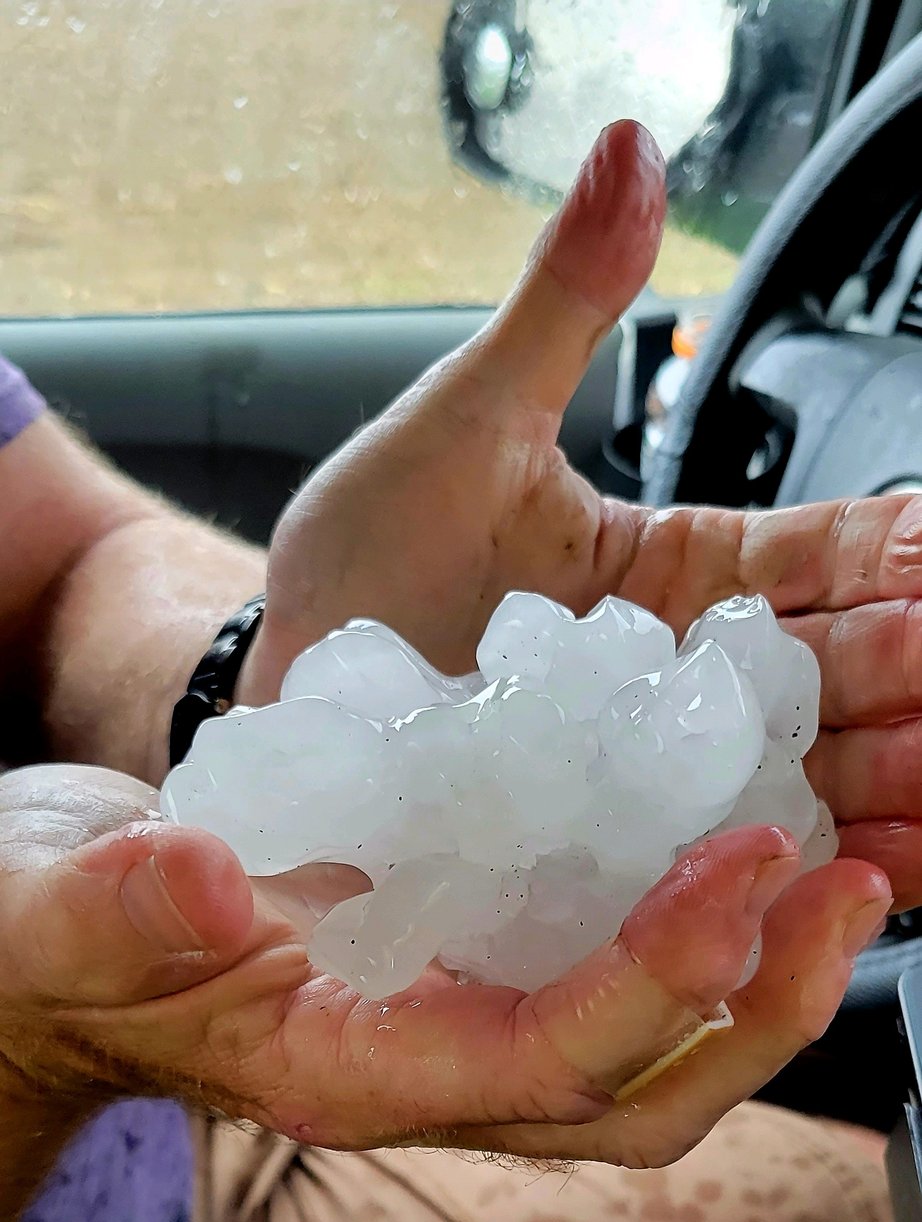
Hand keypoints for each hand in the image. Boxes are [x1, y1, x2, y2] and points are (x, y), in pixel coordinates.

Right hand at [0, 768, 888, 1210]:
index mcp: (343, 1075)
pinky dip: (696, 916)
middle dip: (758, 1012)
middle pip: (636, 1100)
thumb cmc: (42, 939)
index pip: (538, 1065)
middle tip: (850, 887)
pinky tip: (742, 824)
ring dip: (755, 974)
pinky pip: (611, 968)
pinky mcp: (468, 965)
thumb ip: (112, 911)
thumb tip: (207, 878)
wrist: (48, 942)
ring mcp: (457, 1027)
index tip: (745, 864)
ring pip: (646, 1053)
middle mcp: (425, 1072)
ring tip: (842, 863)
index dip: (655, 980)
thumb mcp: (44, 915)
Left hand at [243, 120, 921, 911]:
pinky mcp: (613, 861)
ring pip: (807, 780)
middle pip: (838, 679)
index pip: (823, 556)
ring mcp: (656, 779)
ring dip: (884, 789)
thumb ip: (563, 304)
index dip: (894, 563)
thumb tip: (629, 151)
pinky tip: (860, 886)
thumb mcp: (465, 422)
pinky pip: (720, 873)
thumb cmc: (367, 566)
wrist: (281, 700)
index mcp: (682, 572)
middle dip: (906, 686)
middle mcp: (688, 683)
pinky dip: (796, 884)